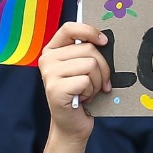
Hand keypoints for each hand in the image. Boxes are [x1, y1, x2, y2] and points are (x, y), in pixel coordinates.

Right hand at [38, 23, 110, 141]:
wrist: (71, 124)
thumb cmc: (80, 94)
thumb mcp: (83, 69)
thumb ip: (87, 53)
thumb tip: (105, 40)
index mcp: (53, 50)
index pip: (70, 28)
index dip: (90, 31)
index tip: (104, 41)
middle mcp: (47, 59)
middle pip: (89, 49)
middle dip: (102, 68)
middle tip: (96, 83)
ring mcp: (49, 74)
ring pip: (91, 64)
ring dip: (97, 82)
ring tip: (88, 91)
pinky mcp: (55, 88)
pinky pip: (86, 81)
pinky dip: (91, 92)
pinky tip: (82, 98)